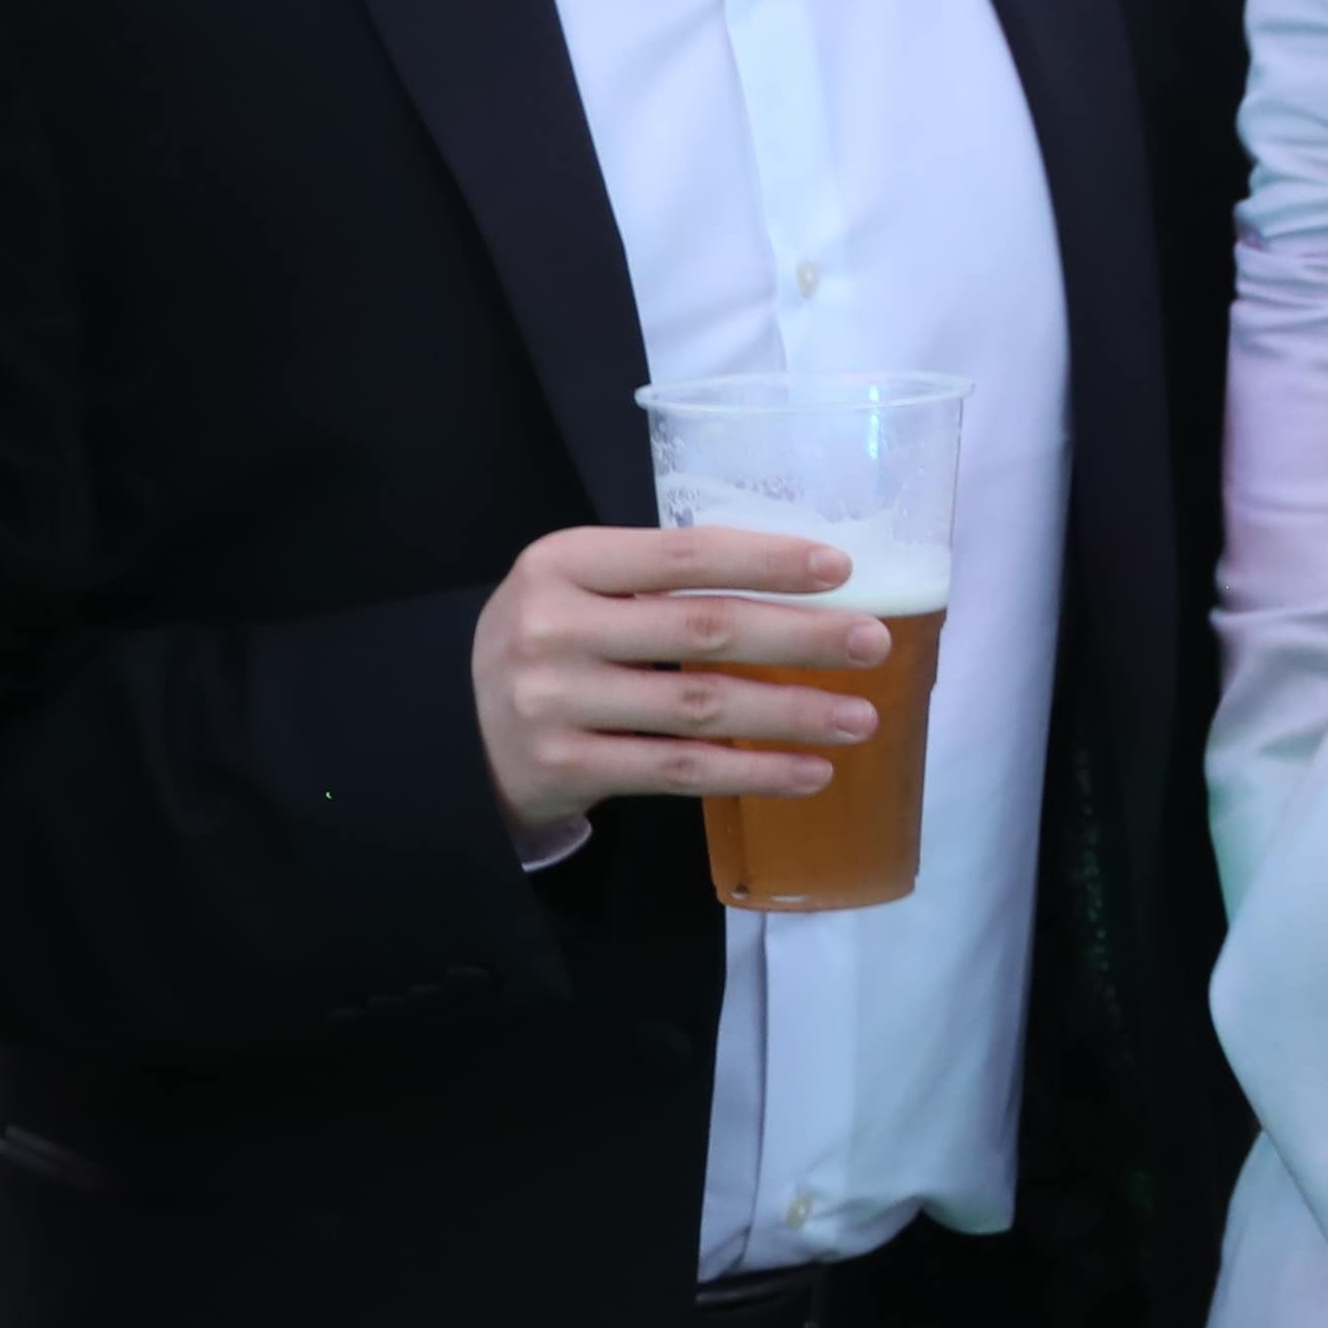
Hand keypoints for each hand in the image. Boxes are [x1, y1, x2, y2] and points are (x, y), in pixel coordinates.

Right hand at [471, 524, 883, 840]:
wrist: (455, 732)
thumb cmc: (549, 644)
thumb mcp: (579, 589)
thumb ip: (659, 581)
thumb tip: (800, 586)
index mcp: (564, 561)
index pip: (683, 555)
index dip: (766, 560)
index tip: (840, 570)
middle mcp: (553, 626)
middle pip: (702, 630)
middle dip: (799, 637)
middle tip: (872, 642)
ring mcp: (553, 701)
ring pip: (699, 707)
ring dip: (791, 714)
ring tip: (859, 718)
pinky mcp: (563, 766)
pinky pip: (679, 770)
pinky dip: (753, 772)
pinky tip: (808, 771)